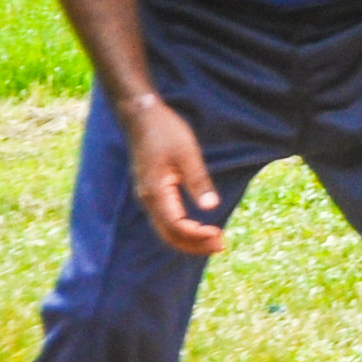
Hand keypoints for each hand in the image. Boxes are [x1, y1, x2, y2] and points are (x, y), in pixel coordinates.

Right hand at [125, 96, 226, 253]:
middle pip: (169, 235)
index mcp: (155, 191)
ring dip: (188, 239)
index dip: (197, 236)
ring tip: (213, 241)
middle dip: (194, 244)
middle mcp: (148, 199)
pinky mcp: (151, 191)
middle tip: (221, 245)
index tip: (219, 235)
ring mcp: (147, 196)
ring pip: (165, 229)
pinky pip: (164, 219)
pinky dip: (181, 229)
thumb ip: (198, 181)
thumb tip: (211, 206)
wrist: (140, 115)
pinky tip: (197, 228)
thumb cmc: (165, 131)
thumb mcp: (187, 154)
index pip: (175, 227)